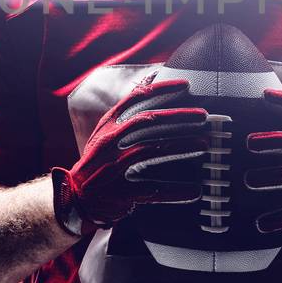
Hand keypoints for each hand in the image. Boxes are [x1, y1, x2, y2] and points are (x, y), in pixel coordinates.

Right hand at [51, 77, 209, 234]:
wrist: (77, 197)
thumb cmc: (97, 161)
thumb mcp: (105, 133)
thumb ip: (126, 115)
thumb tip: (151, 86)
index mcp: (108, 125)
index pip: (135, 99)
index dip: (162, 89)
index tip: (186, 85)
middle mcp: (111, 142)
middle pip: (149, 122)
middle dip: (178, 116)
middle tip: (203, 115)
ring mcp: (116, 166)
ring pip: (154, 151)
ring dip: (182, 146)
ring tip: (204, 143)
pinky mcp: (123, 192)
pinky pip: (155, 190)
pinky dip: (176, 191)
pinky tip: (195, 190)